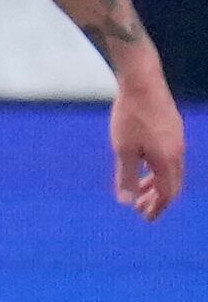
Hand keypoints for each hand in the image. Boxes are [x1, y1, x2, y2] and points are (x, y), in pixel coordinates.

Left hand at [110, 59, 185, 221]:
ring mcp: (176, 140)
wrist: (142, 82)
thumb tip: (126, 202)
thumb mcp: (123, 149)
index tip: (145, 218)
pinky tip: (142, 167)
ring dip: (154, 184)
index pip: (167, 193)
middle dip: (156, 199)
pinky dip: (156, 170)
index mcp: (167, 160)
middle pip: (171, 184)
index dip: (157, 208)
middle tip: (140, 210)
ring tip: (137, 191)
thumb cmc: (130, 116)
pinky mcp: (172, 130)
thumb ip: (126, 176)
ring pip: (169, 171)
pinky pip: (168, 158)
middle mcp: (177, 152)